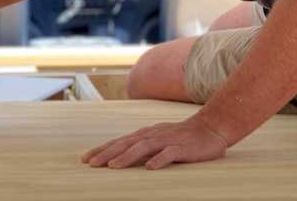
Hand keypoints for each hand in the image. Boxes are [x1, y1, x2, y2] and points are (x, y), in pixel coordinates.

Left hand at [81, 116, 227, 169]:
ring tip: (113, 167)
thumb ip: (142, 147)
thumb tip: (120, 158)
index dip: (103, 149)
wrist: (210, 128)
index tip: (86, 159)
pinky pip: (169, 153)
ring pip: (144, 147)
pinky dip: (159, 160)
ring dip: (127, 156)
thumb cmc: (182, 137)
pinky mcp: (182, 147)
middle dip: (108, 153)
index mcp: (145, 134)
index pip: (120, 141)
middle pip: (126, 143)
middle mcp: (153, 135)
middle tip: (91, 163)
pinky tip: (150, 168)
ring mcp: (167, 140)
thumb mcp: (158, 140)